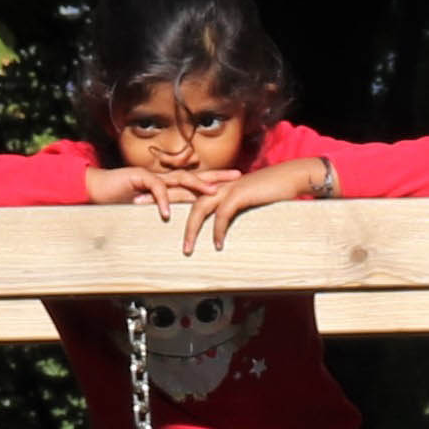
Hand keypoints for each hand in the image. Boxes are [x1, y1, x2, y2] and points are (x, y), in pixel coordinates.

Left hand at [152, 155, 331, 250]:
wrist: (291, 178)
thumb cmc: (270, 190)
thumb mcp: (245, 200)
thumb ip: (230, 208)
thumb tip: (219, 221)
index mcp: (215, 185)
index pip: (183, 189)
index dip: (163, 194)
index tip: (146, 200)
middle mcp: (216, 185)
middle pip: (181, 193)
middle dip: (160, 201)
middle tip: (138, 207)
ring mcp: (227, 189)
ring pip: (199, 209)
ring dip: (192, 230)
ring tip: (187, 250)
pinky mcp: (240, 195)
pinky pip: (223, 215)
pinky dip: (218, 231)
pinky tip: (217, 244)